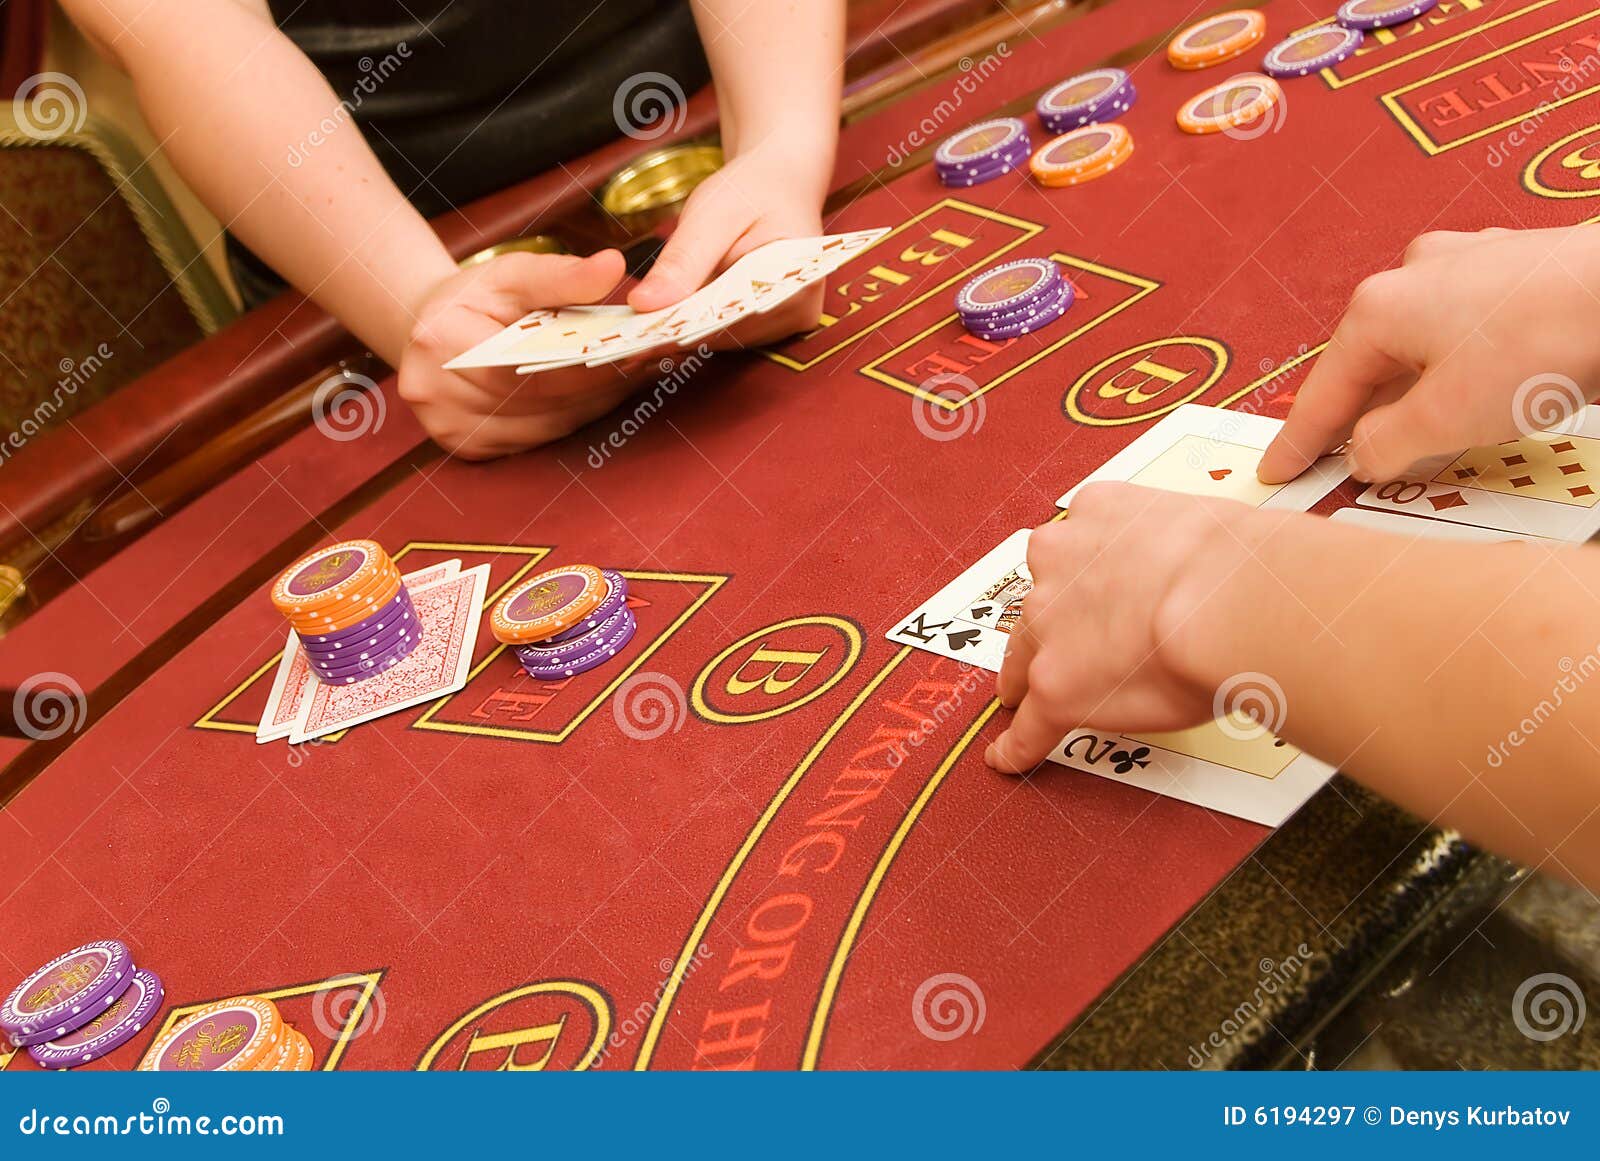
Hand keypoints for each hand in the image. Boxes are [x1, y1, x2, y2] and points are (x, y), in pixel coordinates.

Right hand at [399, 249, 650, 459]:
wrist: (427, 327)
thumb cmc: (473, 296)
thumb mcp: (512, 272)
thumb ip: (563, 275)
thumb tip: (613, 267)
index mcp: (442, 343)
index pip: (533, 368)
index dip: (591, 366)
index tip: (639, 350)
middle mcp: (437, 395)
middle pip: (544, 404)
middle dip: (601, 386)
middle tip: (650, 363)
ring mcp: (450, 429)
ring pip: (547, 429)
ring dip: (593, 406)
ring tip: (632, 377)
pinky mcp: (466, 449)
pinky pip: (537, 440)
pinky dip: (571, 419)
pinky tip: (599, 396)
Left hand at [627, 141, 826, 347]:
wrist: (779, 181)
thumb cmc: (751, 189)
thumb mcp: (712, 215)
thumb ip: (683, 261)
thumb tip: (645, 305)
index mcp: (797, 283)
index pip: (730, 320)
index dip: (682, 330)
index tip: (637, 335)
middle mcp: (799, 312)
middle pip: (727, 335)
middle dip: (676, 333)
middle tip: (625, 336)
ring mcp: (788, 322)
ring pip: (724, 339)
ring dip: (682, 332)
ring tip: (639, 329)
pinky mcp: (772, 324)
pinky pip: (726, 332)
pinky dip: (694, 325)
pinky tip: (664, 318)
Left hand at [984, 484, 1250, 774]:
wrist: (1223, 601)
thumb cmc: (1235, 561)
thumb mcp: (1197, 520)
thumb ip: (1180, 544)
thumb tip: (1210, 566)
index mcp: (1096, 514)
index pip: (1076, 546)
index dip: (1079, 572)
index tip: (1082, 586)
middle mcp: (1060, 565)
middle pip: (1037, 603)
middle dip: (1042, 626)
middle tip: (1048, 645)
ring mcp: (1051, 629)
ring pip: (1026, 661)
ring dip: (1025, 680)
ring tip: (1018, 701)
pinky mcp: (1056, 689)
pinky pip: (1029, 725)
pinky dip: (1018, 744)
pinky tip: (1008, 756)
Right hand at [1258, 225, 1599, 485]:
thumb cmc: (1544, 340)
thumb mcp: (1445, 419)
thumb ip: (1385, 445)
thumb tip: (1362, 454)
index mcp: (1380, 308)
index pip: (1323, 392)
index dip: (1297, 442)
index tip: (1277, 471)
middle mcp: (1415, 275)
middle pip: (1369, 365)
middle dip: (1357, 416)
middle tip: (1337, 461)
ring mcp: (1467, 267)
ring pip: (1419, 346)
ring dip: (1412, 394)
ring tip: (1412, 438)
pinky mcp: (1515, 272)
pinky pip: (1465, 332)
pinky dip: (1455, 370)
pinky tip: (1473, 394)